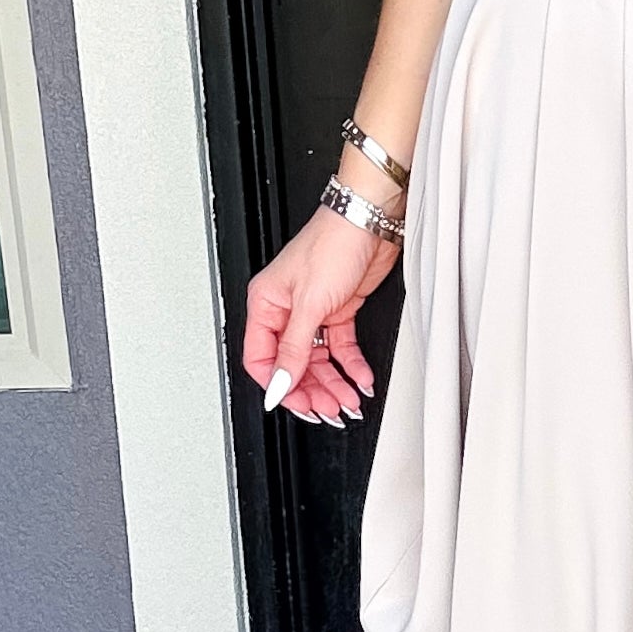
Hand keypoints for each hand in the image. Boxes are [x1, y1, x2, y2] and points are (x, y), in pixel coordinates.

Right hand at [241, 208, 395, 428]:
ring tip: (348, 401)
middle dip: (311, 390)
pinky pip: (342, 348)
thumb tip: (279, 385)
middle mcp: (286, 310)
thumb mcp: (310, 305)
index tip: (297, 404)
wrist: (369, 222)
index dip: (278, 385)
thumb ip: (294, 350)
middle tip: (329, 409)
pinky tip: (361, 379)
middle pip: (292, 364)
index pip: (262, 359)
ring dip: (333, 383)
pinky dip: (352, 366)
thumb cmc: (333, 244)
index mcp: (266, 305)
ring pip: (318, 360)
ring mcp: (314, 311)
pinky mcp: (339, 310)